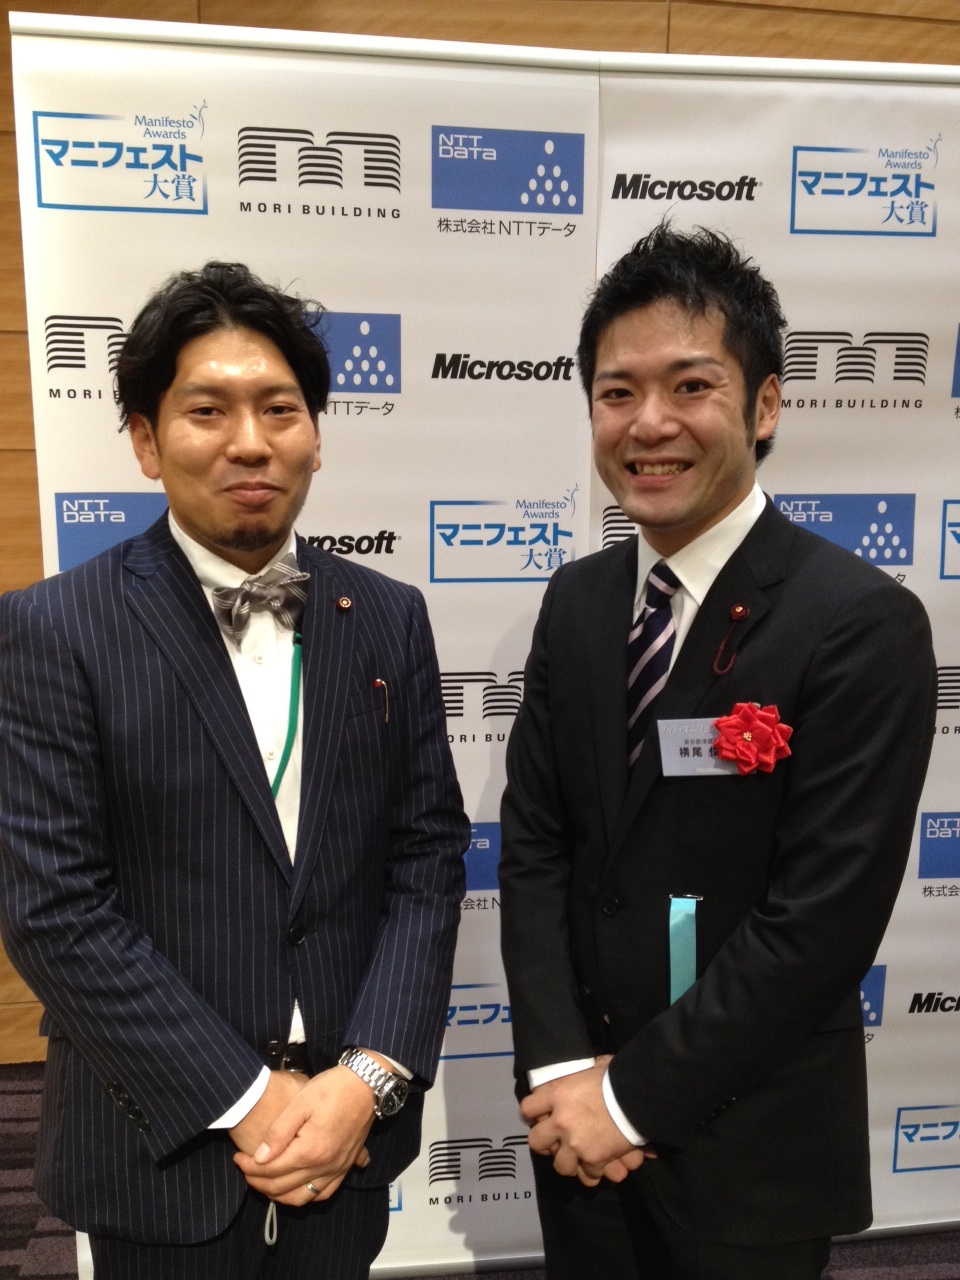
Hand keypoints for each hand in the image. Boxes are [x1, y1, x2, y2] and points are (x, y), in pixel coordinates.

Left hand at [232, 1065, 374, 1205]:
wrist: (367, 1084)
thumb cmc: (332, 1088)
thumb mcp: (300, 1102)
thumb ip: (278, 1133)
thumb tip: (259, 1158)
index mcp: (310, 1151)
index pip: (271, 1170)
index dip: (249, 1167)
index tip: (237, 1158)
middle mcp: (324, 1167)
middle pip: (283, 1188)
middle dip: (258, 1182)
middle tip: (245, 1169)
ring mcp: (337, 1169)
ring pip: (303, 1197)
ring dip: (279, 1195)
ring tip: (265, 1182)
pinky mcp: (346, 1166)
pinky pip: (324, 1193)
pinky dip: (306, 1195)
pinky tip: (297, 1187)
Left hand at [521, 1059, 652, 1183]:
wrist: (637, 1097)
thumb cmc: (615, 1078)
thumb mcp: (595, 1066)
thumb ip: (583, 1074)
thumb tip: (589, 1070)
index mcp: (557, 1094)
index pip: (528, 1108)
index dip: (533, 1113)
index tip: (539, 1116)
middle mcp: (561, 1121)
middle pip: (536, 1141)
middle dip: (545, 1143)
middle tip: (555, 1141)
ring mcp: (575, 1143)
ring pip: (560, 1165)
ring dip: (569, 1162)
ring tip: (577, 1157)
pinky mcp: (594, 1160)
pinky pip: (586, 1176)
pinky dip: (592, 1173)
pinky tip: (596, 1166)